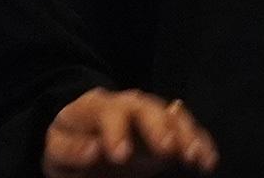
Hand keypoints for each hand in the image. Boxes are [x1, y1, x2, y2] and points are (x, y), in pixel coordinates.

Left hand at [44, 89, 217, 173]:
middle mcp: (128, 104)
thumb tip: (93, 151)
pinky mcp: (167, 128)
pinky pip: (187, 129)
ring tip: (197, 158)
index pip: (109, 112)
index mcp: (97, 107)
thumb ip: (71, 151)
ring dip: (187, 135)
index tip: (120, 156)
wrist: (83, 128)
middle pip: (147, 108)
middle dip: (160, 128)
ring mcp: (151, 114)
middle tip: (170, 150)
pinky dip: (199, 141)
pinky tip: (208, 159)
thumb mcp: (56, 148)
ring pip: (172, 116)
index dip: (116, 132)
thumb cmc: (68, 140)